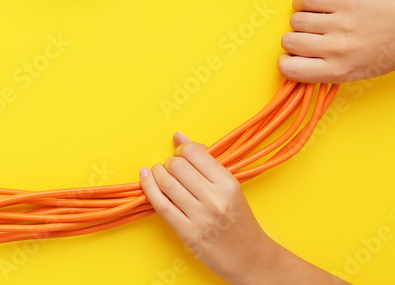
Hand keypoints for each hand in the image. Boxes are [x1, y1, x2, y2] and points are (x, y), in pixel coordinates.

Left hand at [140, 134, 274, 281]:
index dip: (182, 150)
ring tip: (158, 173)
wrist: (250, 258)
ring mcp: (200, 216)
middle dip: (169, 163)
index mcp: (228, 183)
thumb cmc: (239, 220)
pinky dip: (148, 188)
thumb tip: (178, 136)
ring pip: (166, 182)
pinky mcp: (187, 232)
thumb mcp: (230, 188)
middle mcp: (214, 198)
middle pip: (177, 166)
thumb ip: (205, 162)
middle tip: (171, 169)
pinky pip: (160, 204)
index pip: (193, 152)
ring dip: (156, 173)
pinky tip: (145, 179)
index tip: (181, 155)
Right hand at [279, 0, 394, 82]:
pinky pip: (305, 0)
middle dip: (294, 38)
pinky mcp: (343, 2)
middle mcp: (336, 49)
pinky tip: (315, 6)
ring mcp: (339, 23)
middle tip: (309, 37)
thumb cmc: (390, 52)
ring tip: (317, 20)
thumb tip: (297, 62)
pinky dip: (304, 2)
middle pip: (288, 41)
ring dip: (302, 19)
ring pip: (296, 19)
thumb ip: (328, 70)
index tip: (294, 56)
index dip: (287, 61)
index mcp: (339, 71)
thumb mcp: (358, 72)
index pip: (288, 69)